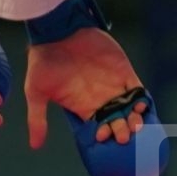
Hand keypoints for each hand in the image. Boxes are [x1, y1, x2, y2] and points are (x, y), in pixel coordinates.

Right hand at [25, 28, 149, 148]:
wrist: (56, 30)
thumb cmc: (43, 60)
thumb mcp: (35, 92)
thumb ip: (37, 119)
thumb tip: (35, 145)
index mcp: (83, 106)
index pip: (99, 127)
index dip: (104, 135)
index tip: (103, 137)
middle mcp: (100, 98)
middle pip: (117, 121)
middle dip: (122, 131)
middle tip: (123, 136)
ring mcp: (113, 85)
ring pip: (130, 108)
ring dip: (135, 118)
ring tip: (135, 125)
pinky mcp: (123, 70)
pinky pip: (137, 89)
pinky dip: (141, 98)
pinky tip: (141, 106)